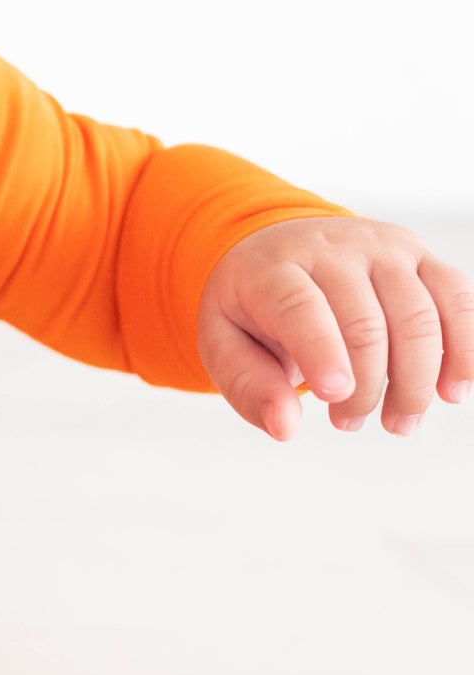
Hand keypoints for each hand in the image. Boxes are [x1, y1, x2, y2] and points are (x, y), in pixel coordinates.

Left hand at [196, 215, 473, 439]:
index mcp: (272, 266)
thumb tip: (285, 427)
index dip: (321, 351)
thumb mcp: (225, 341)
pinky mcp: (420, 257)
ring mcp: (381, 248)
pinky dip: (465, 350)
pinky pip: (459, 299)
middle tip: (349, 422)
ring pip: (418, 316)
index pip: (299, 306)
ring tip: (397, 421)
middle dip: (367, 387)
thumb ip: (248, 384)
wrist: (281, 247)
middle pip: (365, 322)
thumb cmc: (255, 305)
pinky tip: (450, 391)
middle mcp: (330, 248)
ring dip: (416, 382)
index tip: (334, 396)